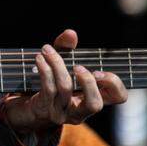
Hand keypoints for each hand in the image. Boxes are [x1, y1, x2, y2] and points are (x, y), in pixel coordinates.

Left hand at [2, 29, 127, 133]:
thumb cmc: (51, 84)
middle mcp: (81, 110)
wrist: (28, 107)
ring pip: (65, 89)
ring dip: (57, 65)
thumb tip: (71, 33)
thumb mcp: (60, 65)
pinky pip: (47, 88)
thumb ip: (67, 48)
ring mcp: (62, 112)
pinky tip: (40, 58)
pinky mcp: (45, 109)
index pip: (118, 97)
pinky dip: (44, 70)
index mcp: (93, 99)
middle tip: (78, 66)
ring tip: (47, 50)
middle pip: (95, 104)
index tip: (98, 70)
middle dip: (88, 82)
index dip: (114, 84)